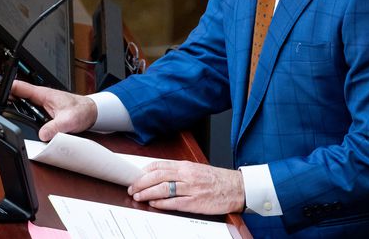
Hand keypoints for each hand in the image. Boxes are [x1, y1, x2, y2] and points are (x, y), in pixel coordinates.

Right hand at [0, 80, 96, 140]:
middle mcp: (40, 98)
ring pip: (21, 105)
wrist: (92, 112)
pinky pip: (27, 113)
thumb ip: (57, 126)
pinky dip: (19, 115)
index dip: (1, 88)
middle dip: (0, 98)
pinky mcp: (44, 113)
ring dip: (10, 107)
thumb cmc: (83, 110)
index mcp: (43, 94)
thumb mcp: (70, 119)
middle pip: (15, 95)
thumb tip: (43, 134)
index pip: (18, 87)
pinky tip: (15, 120)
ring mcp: (41, 105)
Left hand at [129, 161, 244, 214]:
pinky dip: (161, 203)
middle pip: (158, 176)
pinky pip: (174, 202)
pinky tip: (153, 203)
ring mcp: (191, 189)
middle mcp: (187, 175)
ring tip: (138, 196)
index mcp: (187, 166)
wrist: (236, 188)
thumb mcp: (197, 169)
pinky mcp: (195, 202)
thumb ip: (180, 172)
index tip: (136, 176)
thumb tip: (161, 175)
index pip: (160, 165)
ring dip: (147, 193)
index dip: (145, 171)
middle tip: (132, 188)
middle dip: (141, 182)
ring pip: (163, 188)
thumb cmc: (218, 180)